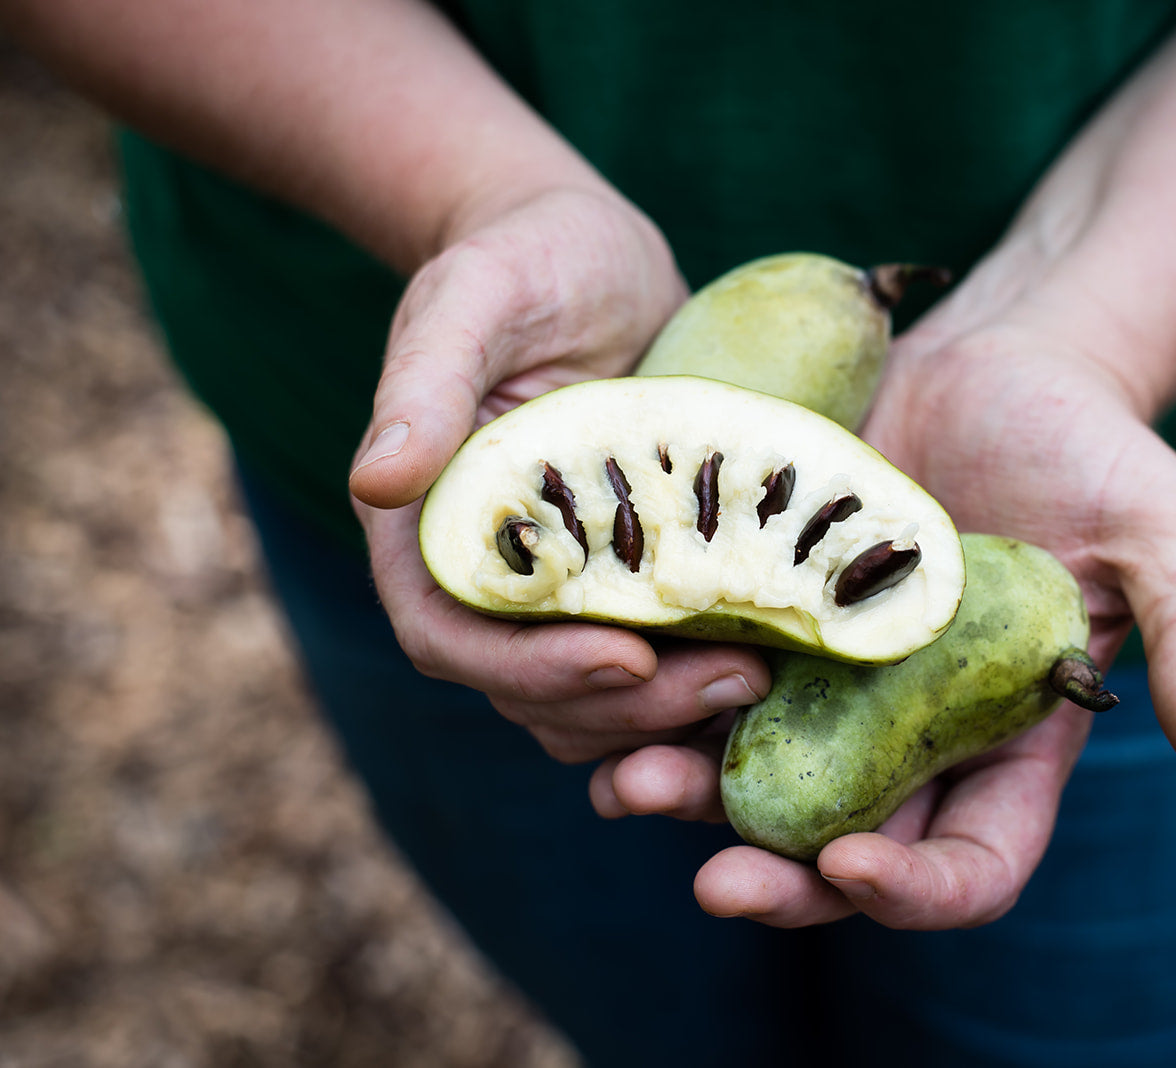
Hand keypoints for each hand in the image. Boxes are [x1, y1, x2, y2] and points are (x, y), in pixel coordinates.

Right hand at [348, 189, 770, 762]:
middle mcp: (489, 575)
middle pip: (531, 691)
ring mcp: (561, 587)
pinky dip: (699, 679)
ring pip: (593, 700)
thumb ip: (425, 381)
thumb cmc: (527, 259)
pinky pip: (653, 664)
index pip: (451, 637)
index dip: (529, 669)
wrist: (594, 256)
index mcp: (431, 526)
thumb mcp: (478, 297)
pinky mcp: (628, 582)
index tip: (626, 659)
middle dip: (627, 707)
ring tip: (761, 675)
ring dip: (670, 711)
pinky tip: (774, 659)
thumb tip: (376, 480)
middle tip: (734, 681)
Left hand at [591, 251, 1175, 927]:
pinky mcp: (758, 613)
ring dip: (689, 801)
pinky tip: (599, 698)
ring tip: (631, 783)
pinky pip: (692, 684)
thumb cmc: (1091, 444)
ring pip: (749, 779)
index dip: (918, 888)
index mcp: (1005, 742)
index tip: (857, 863)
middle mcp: (906, 735)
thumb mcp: (1165, 530)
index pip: (972, 861)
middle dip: (782, 881)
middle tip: (718, 882)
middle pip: (841, 850)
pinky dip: (645, 705)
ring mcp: (824, 681)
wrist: (992, 356)